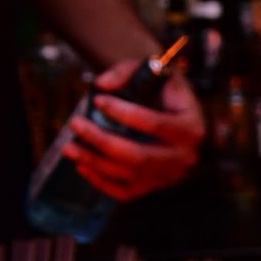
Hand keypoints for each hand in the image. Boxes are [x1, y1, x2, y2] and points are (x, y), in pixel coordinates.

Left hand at [61, 62, 204, 201]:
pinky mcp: (152, 187)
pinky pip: (124, 192)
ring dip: (93, 161)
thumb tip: (102, 84)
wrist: (165, 108)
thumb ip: (126, 71)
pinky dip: (100, 181)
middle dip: (102, 140)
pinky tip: (81, 165)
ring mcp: (169, 176)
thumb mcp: (149, 69)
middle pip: (139, 155)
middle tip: (75, 123)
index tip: (98, 99)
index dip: (125, 113)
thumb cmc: (157, 87)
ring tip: (68, 146)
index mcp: (192, 127)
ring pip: (128, 174)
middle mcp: (185, 156)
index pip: (158, 124)